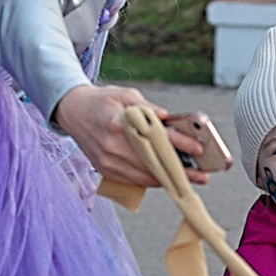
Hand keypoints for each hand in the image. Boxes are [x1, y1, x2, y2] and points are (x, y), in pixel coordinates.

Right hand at [53, 84, 210, 189]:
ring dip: (170, 179)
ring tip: (192, 180)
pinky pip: (134, 180)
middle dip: (180, 170)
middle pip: (152, 162)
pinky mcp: (105, 170)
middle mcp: (112, 145)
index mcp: (117, 122)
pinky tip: (169, 179)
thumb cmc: (103, 101)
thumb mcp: (126, 95)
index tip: (198, 148)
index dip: (179, 144)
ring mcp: (107, 161)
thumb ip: (148, 107)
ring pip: (144, 176)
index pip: (154, 136)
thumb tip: (168, 118)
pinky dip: (154, 180)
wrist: (73, 111)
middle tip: (203, 175)